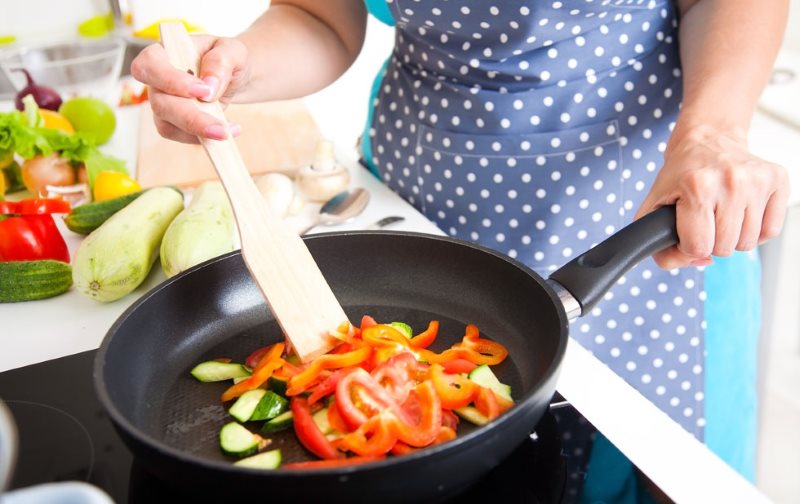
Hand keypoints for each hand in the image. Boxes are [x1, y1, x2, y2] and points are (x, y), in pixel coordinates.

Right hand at [131, 35, 250, 142]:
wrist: (234, 77)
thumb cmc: (227, 58)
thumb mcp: (232, 51)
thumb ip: (221, 62)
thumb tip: (209, 86)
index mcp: (164, 53)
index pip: (149, 65)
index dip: (171, 80)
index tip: (204, 91)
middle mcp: (157, 80)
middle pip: (159, 103)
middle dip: (191, 119)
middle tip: (222, 129)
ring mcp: (163, 103)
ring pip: (166, 125)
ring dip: (198, 132)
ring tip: (228, 131)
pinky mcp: (173, 122)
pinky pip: (180, 136)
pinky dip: (203, 137)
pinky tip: (226, 131)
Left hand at [635, 124, 788, 268]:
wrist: (708, 139)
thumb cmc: (680, 175)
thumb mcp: (653, 207)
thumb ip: (658, 245)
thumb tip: (700, 261)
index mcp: (697, 186)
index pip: (698, 247)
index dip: (689, 245)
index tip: (686, 229)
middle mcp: (731, 181)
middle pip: (724, 248)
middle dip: (710, 241)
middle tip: (704, 218)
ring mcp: (757, 180)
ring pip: (748, 244)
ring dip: (732, 236)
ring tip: (721, 213)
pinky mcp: (777, 179)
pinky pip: (770, 231)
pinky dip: (755, 230)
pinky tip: (741, 212)